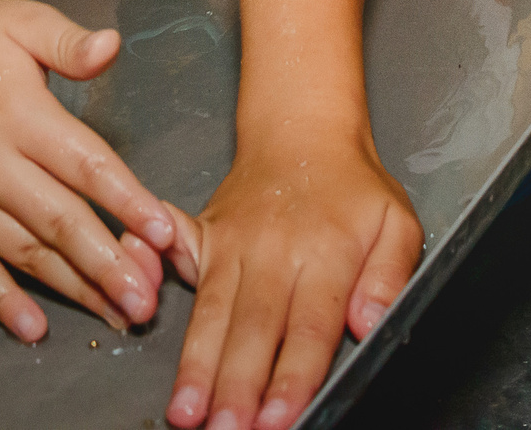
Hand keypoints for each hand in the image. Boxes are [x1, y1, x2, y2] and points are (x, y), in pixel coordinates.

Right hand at [0, 0, 189, 343]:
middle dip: (107, 264)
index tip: (163, 234)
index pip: (85, 164)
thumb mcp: (22, 21)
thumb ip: (68, 42)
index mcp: (19, 114)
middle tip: (146, 301)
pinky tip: (33, 326)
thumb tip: (111, 45)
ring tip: (114, 315)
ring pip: (21, 251)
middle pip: (57, 220)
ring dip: (70, 287)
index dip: (127, 201)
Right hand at [170, 137, 419, 429]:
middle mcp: (275, 251)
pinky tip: (134, 306)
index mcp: (327, 253)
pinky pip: (172, 257)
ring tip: (186, 411)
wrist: (304, 129)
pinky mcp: (204, 235)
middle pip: (254, 328)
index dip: (291, 378)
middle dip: (236, 386)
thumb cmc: (352, 186)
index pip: (309, 328)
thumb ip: (389, 277)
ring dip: (197, 365)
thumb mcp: (396, 223)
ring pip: (212, 311)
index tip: (278, 419)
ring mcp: (233, 243)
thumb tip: (370, 322)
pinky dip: (149, 278)